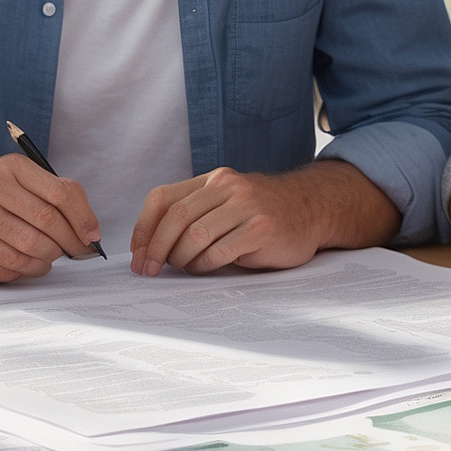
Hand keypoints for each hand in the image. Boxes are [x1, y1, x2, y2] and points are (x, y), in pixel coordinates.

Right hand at [0, 153, 100, 283]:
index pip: (60, 192)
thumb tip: (90, 232)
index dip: (83, 218)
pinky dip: (30, 269)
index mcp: (11, 167)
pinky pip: (13, 266)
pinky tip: (30, 262)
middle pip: (47, 220)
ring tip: (50, 255)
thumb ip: (60, 199)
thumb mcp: (27, 189)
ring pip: (32, 246)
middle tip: (78, 251)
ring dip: (50, 257)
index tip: (92, 236)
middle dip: (70, 241)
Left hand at [133, 167, 326, 274]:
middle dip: (156, 249)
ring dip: (182, 259)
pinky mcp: (261, 228)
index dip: (143, 228)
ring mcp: (246, 206)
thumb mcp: (227, 203)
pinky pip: (219, 252)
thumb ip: (196, 215)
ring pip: (195, 236)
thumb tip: (152, 247)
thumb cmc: (263, 214)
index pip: (162, 198)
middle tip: (149, 270)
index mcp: (213, 180)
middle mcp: (228, 187)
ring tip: (186, 267)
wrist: (313, 209)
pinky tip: (208, 267)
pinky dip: (205, 265)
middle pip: (175, 218)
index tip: (137, 254)